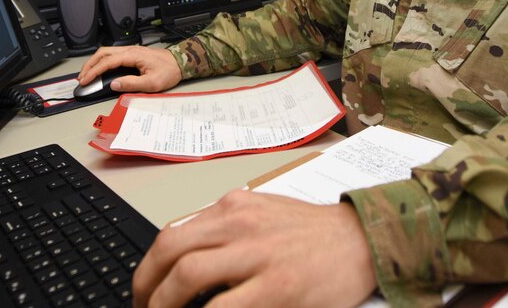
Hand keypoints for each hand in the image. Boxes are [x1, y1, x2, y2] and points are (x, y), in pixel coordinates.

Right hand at [77, 45, 181, 93]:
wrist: (180, 62)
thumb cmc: (169, 71)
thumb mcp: (152, 83)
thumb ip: (132, 83)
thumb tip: (114, 84)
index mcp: (133, 55)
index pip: (107, 62)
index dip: (94, 71)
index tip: (85, 80)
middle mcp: (130, 50)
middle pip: (102, 53)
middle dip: (89, 65)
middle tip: (82, 77)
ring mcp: (131, 51)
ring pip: (106, 52)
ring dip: (94, 62)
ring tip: (87, 74)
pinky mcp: (132, 54)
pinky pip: (113, 55)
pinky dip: (102, 61)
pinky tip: (100, 69)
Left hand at [133, 190, 376, 307]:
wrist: (363, 239)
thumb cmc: (314, 233)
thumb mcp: (263, 215)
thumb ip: (227, 232)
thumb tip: (186, 260)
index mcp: (233, 208)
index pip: (172, 234)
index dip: (148, 269)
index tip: (144, 291)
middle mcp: (239, 223)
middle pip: (170, 252)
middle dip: (146, 288)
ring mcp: (257, 254)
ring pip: (188, 276)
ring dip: (165, 304)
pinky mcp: (277, 286)